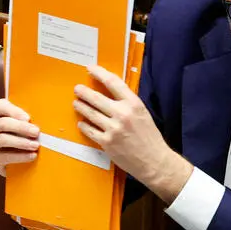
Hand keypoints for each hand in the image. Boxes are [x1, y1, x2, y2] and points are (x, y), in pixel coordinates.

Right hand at [0, 99, 39, 176]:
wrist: (15, 157)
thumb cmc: (25, 133)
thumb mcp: (27, 121)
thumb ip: (34, 115)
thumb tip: (58, 113)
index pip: (0, 106)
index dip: (14, 111)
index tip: (28, 118)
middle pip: (3, 124)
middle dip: (21, 128)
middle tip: (36, 132)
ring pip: (2, 139)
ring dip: (21, 142)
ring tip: (36, 145)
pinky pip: (3, 156)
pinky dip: (19, 156)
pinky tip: (32, 156)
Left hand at [73, 65, 192, 203]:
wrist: (154, 161)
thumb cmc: (149, 136)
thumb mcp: (142, 113)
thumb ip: (128, 103)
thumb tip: (110, 92)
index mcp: (134, 104)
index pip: (113, 82)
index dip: (100, 73)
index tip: (90, 68)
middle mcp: (122, 114)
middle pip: (96, 98)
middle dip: (84, 92)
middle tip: (77, 89)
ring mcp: (113, 129)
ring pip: (90, 114)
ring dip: (81, 107)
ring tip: (76, 103)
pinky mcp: (106, 142)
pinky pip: (90, 130)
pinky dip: (84, 125)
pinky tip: (82, 122)